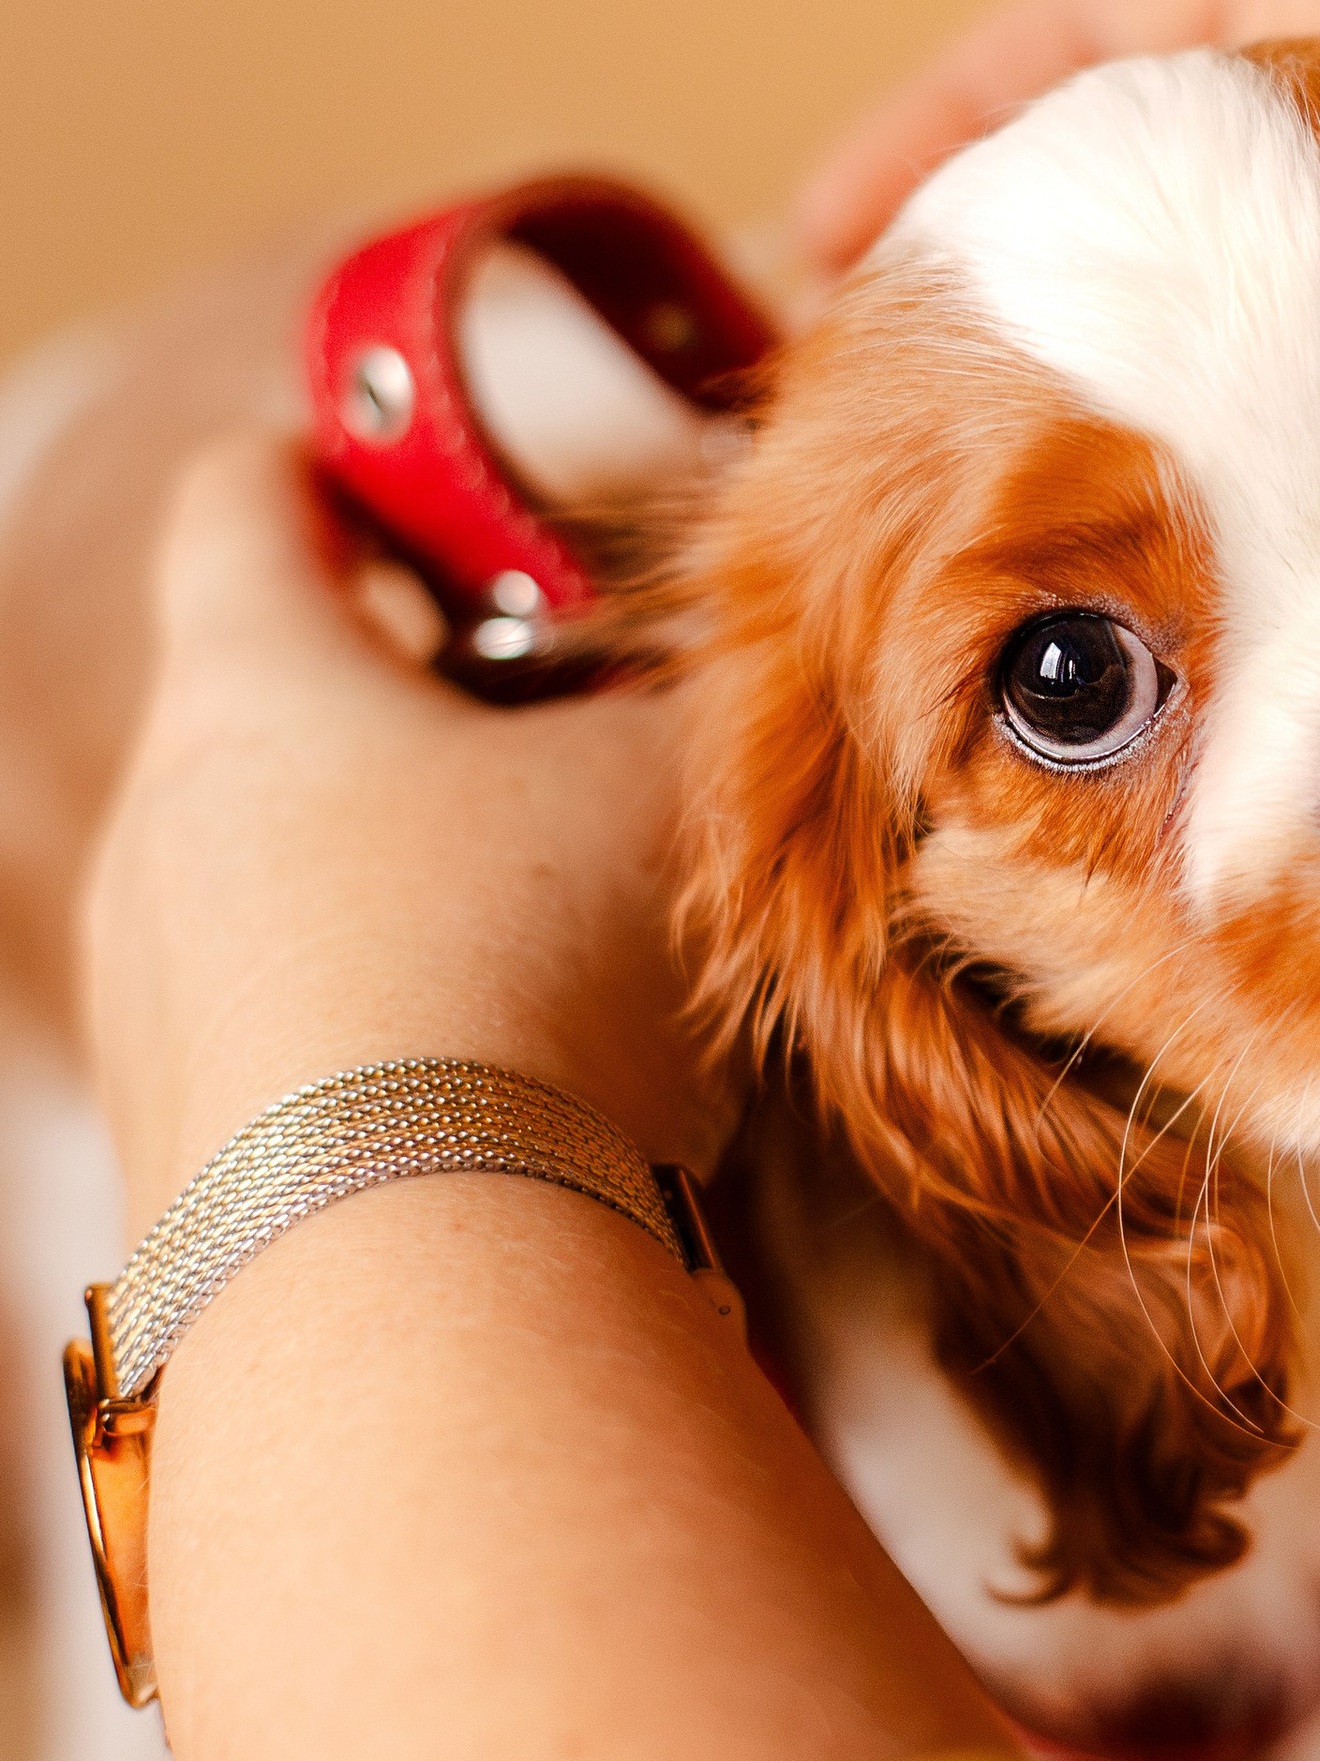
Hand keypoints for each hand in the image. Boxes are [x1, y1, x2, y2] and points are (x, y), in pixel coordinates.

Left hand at [85, 435, 730, 1231]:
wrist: (412, 1291)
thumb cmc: (532, 963)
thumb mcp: (665, 782)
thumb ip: (685, 703)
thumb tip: (729, 672)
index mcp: (251, 688)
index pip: (242, 510)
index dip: (329, 470)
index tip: (397, 472)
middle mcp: (155, 841)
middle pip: (267, 724)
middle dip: (411, 720)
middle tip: (563, 736)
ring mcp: (149, 1019)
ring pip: (277, 900)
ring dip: (408, 894)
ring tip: (571, 941)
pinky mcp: (181, 1178)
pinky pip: (292, 1059)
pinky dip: (394, 1045)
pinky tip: (524, 1101)